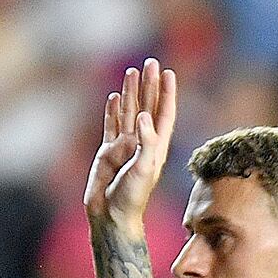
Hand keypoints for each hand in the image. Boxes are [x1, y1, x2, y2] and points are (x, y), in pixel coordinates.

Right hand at [86, 57, 179, 237]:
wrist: (111, 215)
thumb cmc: (132, 196)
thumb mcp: (144, 169)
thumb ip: (146, 141)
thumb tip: (144, 115)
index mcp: (156, 147)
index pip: (164, 114)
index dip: (167, 94)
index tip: (169, 73)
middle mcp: (142, 143)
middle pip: (148, 107)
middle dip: (150, 85)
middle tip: (151, 62)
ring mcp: (125, 147)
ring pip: (129, 113)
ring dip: (132, 93)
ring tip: (132, 72)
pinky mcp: (108, 152)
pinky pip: (111, 126)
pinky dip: (113, 111)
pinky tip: (115, 97)